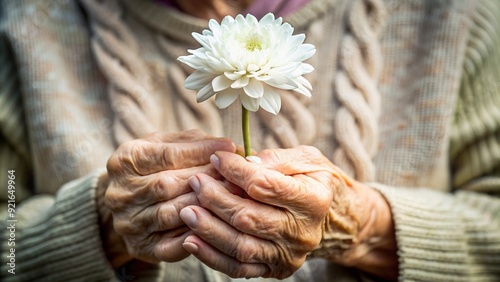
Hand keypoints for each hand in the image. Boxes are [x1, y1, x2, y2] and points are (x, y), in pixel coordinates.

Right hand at [102, 130, 235, 266]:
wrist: (129, 203)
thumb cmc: (157, 166)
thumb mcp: (168, 145)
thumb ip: (195, 142)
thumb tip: (230, 147)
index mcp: (125, 160)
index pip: (167, 155)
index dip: (200, 151)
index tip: (229, 147)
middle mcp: (121, 193)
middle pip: (167, 185)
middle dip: (206, 179)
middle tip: (236, 176)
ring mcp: (129, 223)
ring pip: (170, 214)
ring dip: (205, 206)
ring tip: (232, 197)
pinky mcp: (141, 248)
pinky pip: (172, 244)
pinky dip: (196, 233)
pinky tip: (217, 224)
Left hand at [179, 146, 344, 278]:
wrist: (333, 219)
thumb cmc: (314, 181)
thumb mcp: (307, 160)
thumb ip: (278, 158)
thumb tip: (247, 161)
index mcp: (314, 200)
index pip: (266, 186)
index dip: (236, 171)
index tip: (216, 158)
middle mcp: (302, 232)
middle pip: (249, 218)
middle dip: (216, 199)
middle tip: (195, 181)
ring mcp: (287, 254)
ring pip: (241, 246)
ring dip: (209, 228)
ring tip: (186, 210)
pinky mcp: (274, 269)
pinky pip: (238, 268)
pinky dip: (212, 256)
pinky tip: (191, 240)